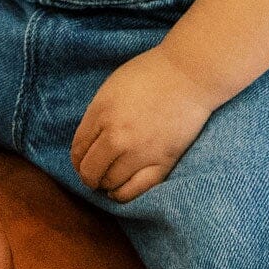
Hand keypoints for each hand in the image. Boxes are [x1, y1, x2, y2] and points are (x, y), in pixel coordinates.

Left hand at [70, 48, 218, 202]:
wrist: (191, 74)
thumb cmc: (153, 74)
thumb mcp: (113, 87)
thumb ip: (98, 113)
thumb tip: (90, 140)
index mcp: (101, 113)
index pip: (78, 149)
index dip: (77, 159)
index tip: (82, 162)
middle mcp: (116, 136)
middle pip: (89, 170)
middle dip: (88, 175)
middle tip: (93, 175)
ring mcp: (140, 152)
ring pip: (110, 183)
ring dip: (106, 184)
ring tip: (109, 180)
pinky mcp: (162, 162)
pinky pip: (135, 190)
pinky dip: (122, 195)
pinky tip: (120, 190)